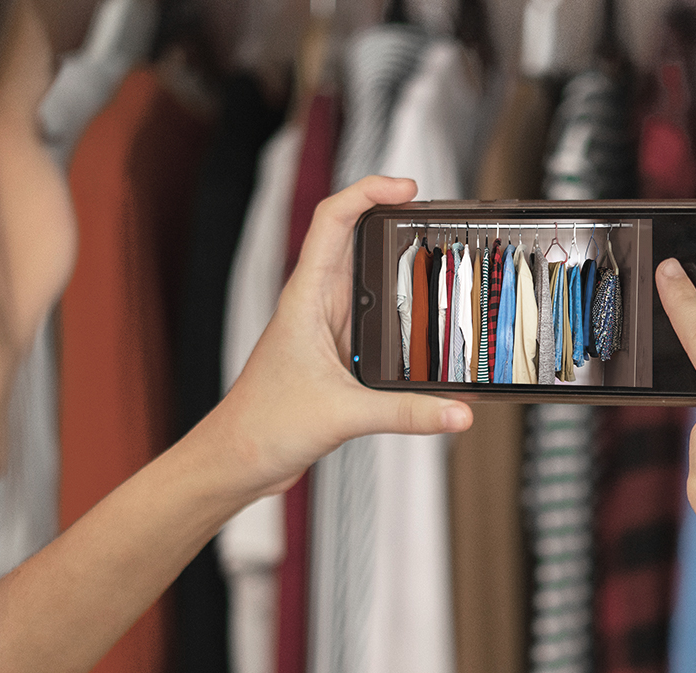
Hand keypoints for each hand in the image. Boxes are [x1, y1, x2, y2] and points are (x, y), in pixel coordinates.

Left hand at [204, 175, 471, 499]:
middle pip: (358, 244)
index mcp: (305, 298)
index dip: (369, 191)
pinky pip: (376, 326)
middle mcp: (316, 306)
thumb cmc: (262, 426)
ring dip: (401, 274)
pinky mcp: (337, 358)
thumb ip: (407, 413)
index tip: (408, 188)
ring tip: (444, 268)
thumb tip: (458, 411)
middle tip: (441, 225)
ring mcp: (327, 331)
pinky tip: (427, 333)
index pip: (333, 219)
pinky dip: (402, 321)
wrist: (237, 460)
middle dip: (398, 227)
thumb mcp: (344, 414)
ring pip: (369, 285)